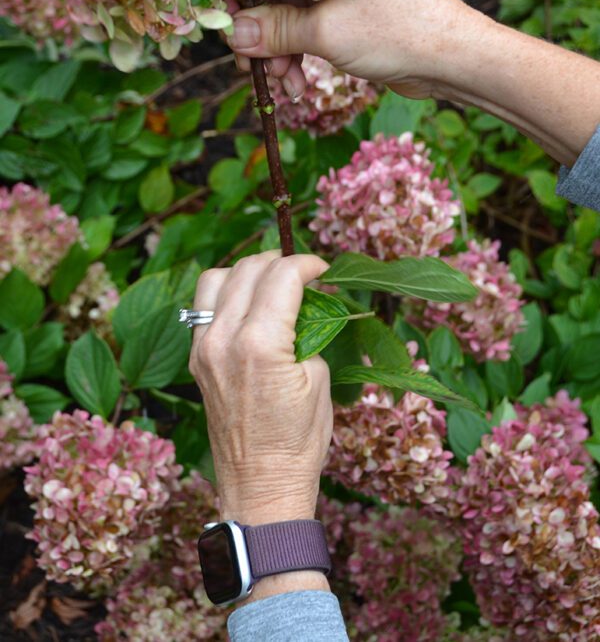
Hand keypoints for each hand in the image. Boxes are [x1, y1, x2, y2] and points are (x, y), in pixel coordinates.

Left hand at [188, 251, 331, 525]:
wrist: (260, 487)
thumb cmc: (298, 442)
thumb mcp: (319, 381)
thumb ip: (308, 333)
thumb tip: (304, 308)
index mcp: (260, 344)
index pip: (282, 276)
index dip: (308, 264)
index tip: (323, 270)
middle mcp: (224, 339)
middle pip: (248, 269)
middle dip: (279, 261)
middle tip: (302, 273)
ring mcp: (204, 349)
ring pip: (215, 279)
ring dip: (246, 271)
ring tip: (270, 281)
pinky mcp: (196, 360)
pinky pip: (203, 307)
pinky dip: (225, 294)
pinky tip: (247, 305)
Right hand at [228, 0, 599, 165]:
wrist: (452, 60)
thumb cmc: (396, 32)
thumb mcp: (327, 32)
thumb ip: (276, 31)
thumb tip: (231, 34)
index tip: (225, 26)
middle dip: (259, 35)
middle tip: (253, 68)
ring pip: (288, 22)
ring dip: (278, 56)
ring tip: (284, 85)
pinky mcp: (348, 24)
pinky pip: (308, 38)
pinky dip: (298, 61)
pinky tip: (298, 87)